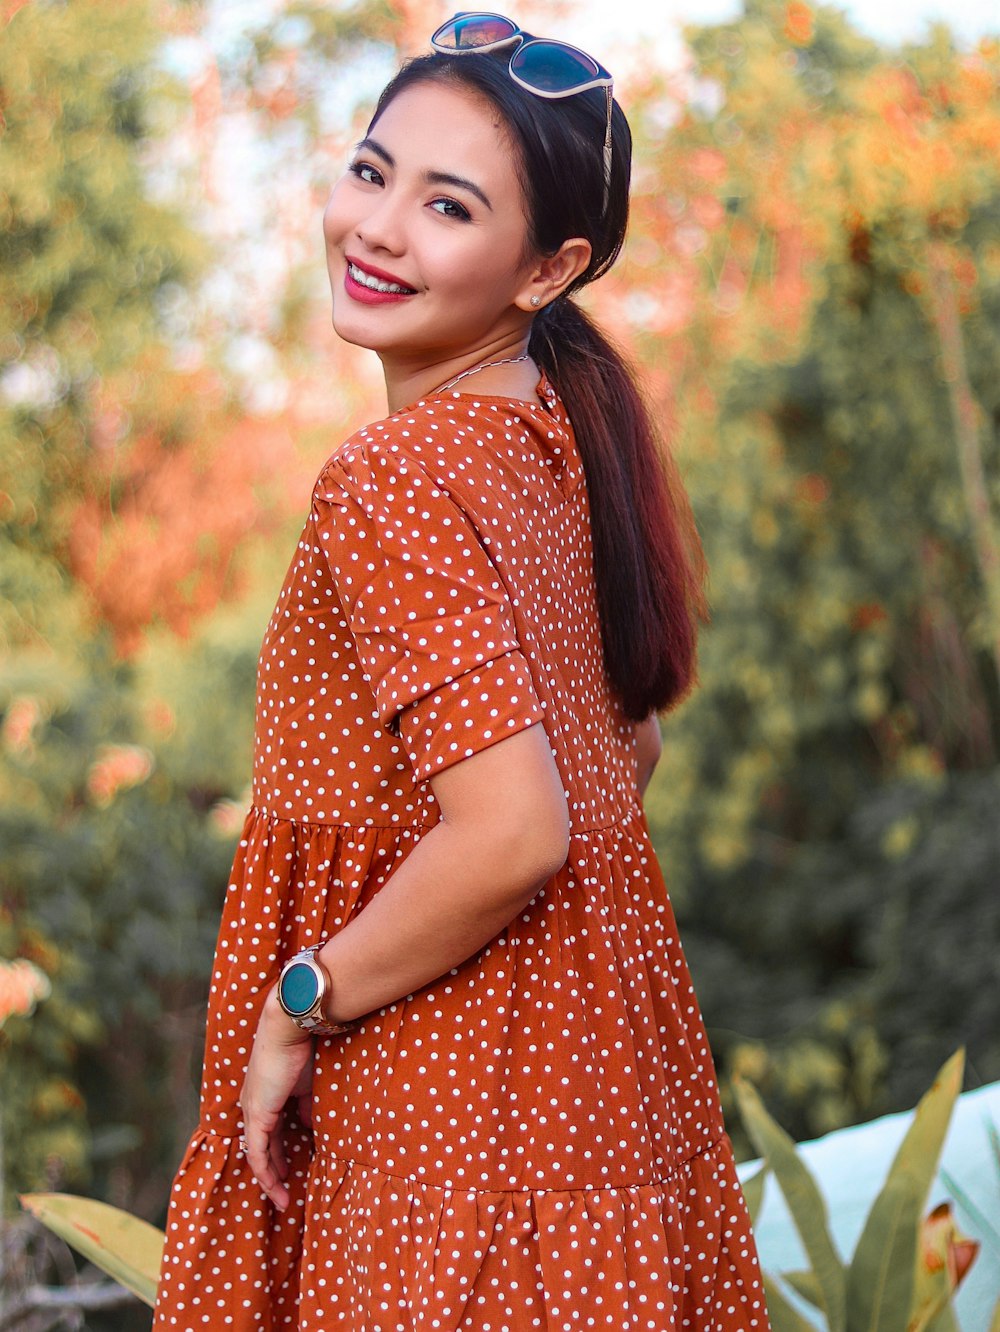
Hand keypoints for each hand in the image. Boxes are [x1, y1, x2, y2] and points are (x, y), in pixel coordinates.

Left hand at [239, 990, 313, 1210]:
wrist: (290, 1027)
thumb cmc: (303, 1048)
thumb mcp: (308, 1084)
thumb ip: (306, 1106)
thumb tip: (309, 1127)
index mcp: (265, 1095)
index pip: (270, 1132)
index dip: (280, 1153)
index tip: (291, 1170)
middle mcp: (253, 1105)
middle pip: (262, 1147)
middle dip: (274, 1171)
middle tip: (285, 1193)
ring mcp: (252, 1111)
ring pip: (258, 1155)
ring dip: (270, 1179)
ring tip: (283, 1200)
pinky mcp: (256, 1116)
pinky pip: (258, 1154)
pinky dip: (266, 1173)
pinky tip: (277, 1188)